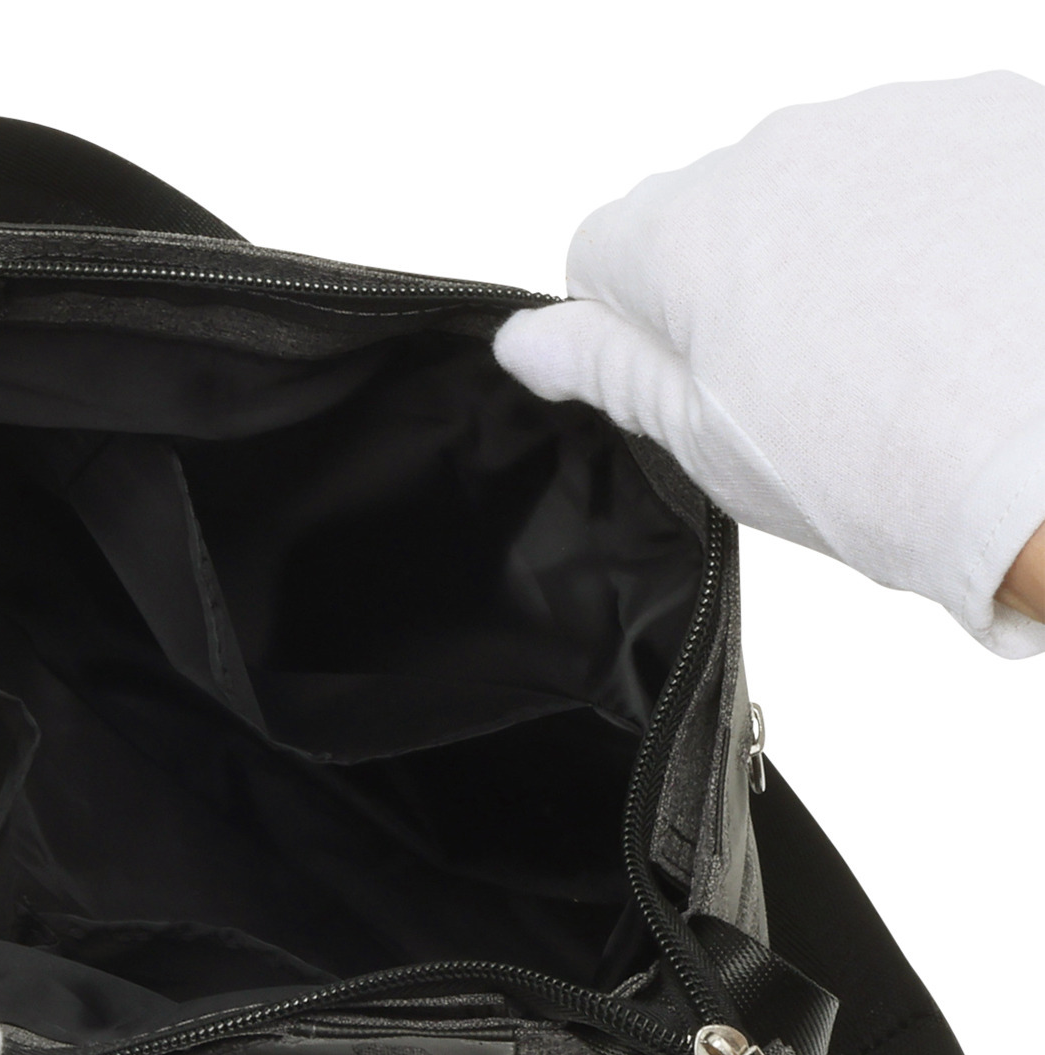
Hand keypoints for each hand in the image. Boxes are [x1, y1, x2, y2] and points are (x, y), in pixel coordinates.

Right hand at [493, 70, 1044, 656]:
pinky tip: (968, 311)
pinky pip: (926, 168)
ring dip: (835, 254)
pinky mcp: (998, 120)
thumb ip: (606, 370)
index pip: (601, 257)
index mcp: (688, 232)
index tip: (689, 388)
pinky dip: (930, 228)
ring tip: (900, 357)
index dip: (632, 331)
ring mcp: (897, 125)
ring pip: (823, 189)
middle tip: (804, 392)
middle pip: (716, 216)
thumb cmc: (887, 466)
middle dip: (739, 290)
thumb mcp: (706, 442)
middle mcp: (783, 151)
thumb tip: (526, 338)